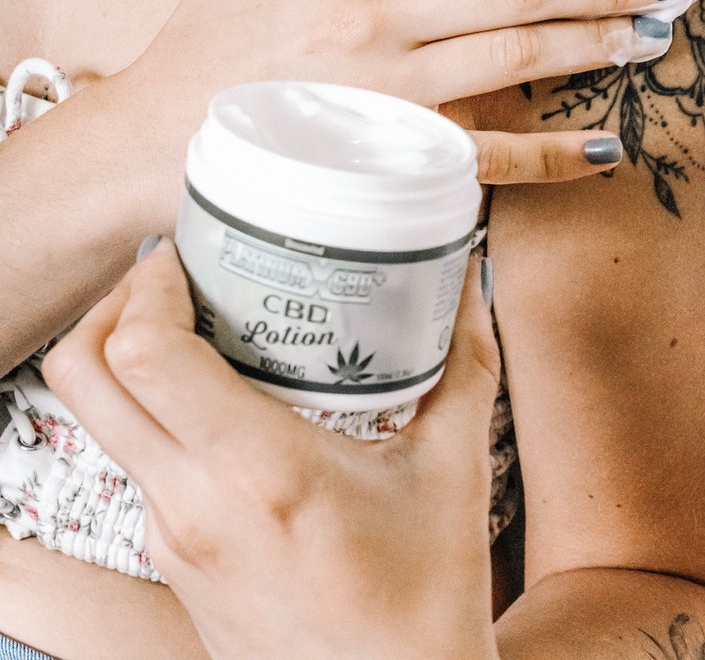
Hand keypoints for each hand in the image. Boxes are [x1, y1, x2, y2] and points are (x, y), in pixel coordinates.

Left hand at [44, 240, 501, 659]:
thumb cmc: (424, 603)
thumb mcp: (455, 470)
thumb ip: (464, 361)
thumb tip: (465, 277)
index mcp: (260, 472)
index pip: (145, 355)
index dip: (147, 287)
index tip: (187, 256)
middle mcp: (193, 504)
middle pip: (82, 377)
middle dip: (112, 306)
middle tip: (174, 279)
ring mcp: (170, 536)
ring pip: (100, 420)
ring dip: (129, 356)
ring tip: (199, 324)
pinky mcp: (170, 558)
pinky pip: (136, 461)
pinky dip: (157, 410)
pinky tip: (224, 398)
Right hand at [126, 0, 686, 198]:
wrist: (156, 141)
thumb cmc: (201, 44)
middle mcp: (376, 19)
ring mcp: (389, 92)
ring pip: (512, 61)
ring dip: (592, 44)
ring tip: (650, 30)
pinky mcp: (392, 157)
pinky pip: (483, 158)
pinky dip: (548, 158)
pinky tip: (602, 148)